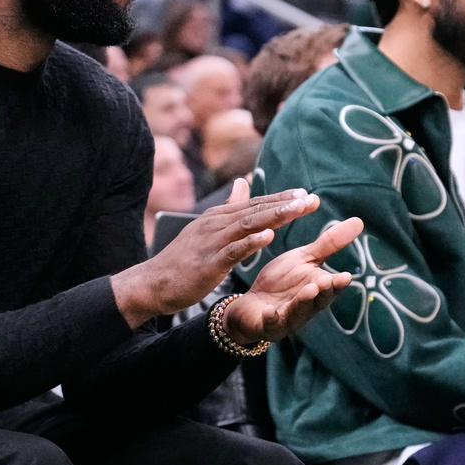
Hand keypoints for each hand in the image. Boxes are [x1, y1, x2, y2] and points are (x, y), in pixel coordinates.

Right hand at [112, 179, 321, 327]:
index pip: (255, 204)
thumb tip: (243, 182)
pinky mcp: (208, 262)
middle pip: (256, 210)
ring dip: (274, 216)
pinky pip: (233, 251)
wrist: (152, 283)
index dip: (281, 199)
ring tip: (297, 210)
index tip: (306, 195)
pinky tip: (268, 237)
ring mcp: (212, 242)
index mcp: (218, 217)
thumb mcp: (207, 228)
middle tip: (311, 199)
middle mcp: (216, 224)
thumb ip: (228, 206)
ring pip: (248, 225)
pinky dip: (251, 242)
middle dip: (285, 204)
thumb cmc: (182, 259)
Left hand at [223, 217, 361, 344]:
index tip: (345, 276)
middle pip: (318, 302)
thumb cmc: (282, 281)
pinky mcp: (267, 325)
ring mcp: (288, 319)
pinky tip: (270, 311)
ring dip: (303, 303)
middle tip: (326, 281)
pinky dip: (271, 318)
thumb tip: (359, 221)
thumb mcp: (305, 258)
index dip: (338, 284)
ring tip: (308, 291)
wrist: (251, 304)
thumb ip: (329, 244)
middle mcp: (307, 308)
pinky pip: (270, 324)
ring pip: (297, 312)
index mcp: (318, 290)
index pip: (332, 288)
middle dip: (323, 293)